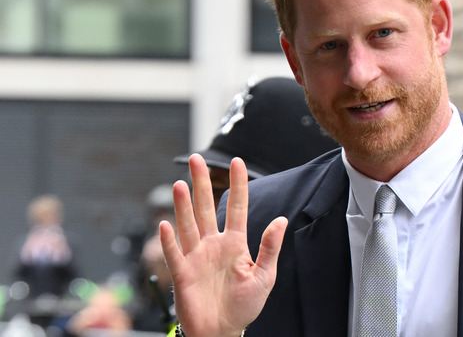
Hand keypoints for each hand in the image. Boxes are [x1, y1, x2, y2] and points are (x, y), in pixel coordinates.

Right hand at [160, 154, 287, 336]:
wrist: (223, 331)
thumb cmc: (244, 305)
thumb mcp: (264, 276)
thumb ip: (270, 248)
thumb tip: (281, 220)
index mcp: (235, 243)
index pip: (236, 207)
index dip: (238, 185)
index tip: (238, 162)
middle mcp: (213, 245)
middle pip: (205, 208)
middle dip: (202, 183)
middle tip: (196, 158)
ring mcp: (196, 257)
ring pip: (188, 225)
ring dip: (184, 205)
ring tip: (182, 184)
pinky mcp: (182, 274)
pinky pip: (174, 254)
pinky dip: (169, 240)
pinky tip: (166, 224)